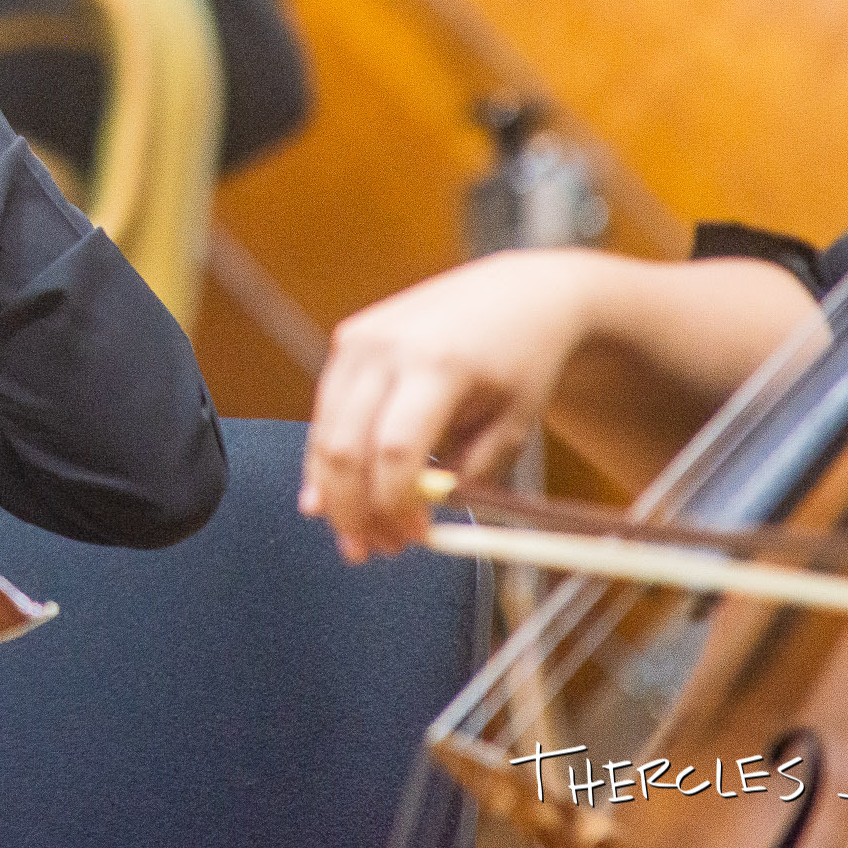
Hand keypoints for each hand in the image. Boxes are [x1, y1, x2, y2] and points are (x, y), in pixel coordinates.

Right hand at [298, 250, 595, 562]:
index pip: (395, 450)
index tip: (412, 539)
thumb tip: (411, 519)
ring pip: (324, 432)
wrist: (517, 295)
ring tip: (358, 535)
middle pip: (344, 445)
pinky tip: (332, 496)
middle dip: (352, 509)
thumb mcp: (512, 429)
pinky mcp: (347, 338)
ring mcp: (359, 338)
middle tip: (372, 551)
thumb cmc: (522, 368)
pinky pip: (326, 411)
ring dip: (333, 492)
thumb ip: (465, 477)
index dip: (394, 505)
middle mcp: (388, 347)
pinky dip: (328, 458)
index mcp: (439, 365)